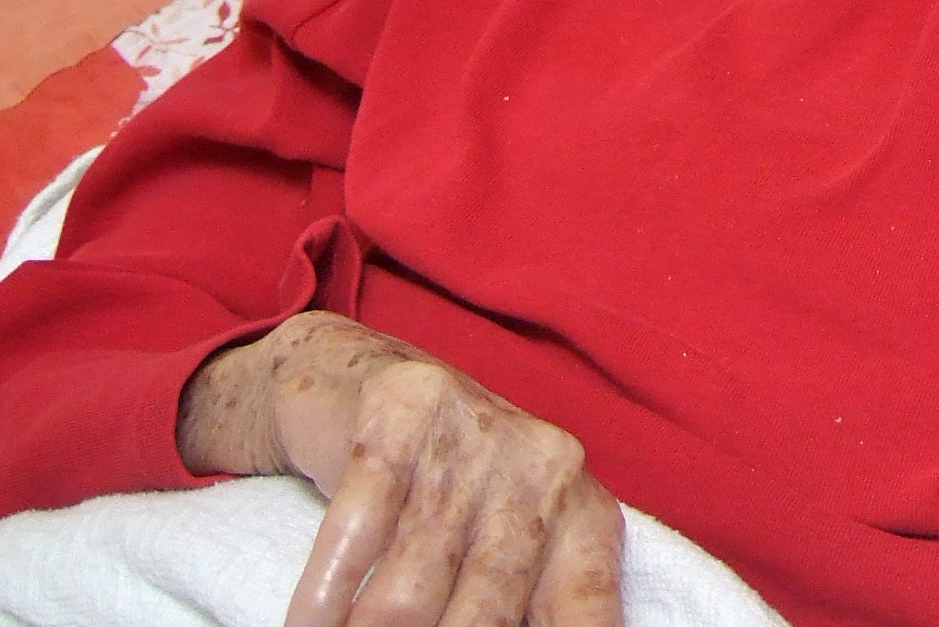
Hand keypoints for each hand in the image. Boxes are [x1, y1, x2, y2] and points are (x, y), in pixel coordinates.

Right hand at [178, 309, 623, 626]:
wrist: (357, 379)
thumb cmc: (449, 485)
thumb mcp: (506, 546)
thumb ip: (519, 605)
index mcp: (584, 515)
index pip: (588, 609)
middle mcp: (545, 467)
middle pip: (486, 615)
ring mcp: (477, 435)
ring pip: (410, 592)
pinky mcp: (404, 412)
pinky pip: (356, 533)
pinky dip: (323, 596)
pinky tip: (307, 626)